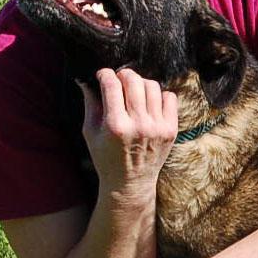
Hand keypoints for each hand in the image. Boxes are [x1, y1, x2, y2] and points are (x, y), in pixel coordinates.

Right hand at [80, 67, 178, 196]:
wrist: (131, 183)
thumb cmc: (106, 158)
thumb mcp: (90, 133)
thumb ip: (90, 104)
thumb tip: (86, 81)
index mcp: (116, 126)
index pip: (112, 85)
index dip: (105, 74)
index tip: (102, 75)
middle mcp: (139, 125)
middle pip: (134, 81)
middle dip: (123, 74)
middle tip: (118, 80)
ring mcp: (157, 127)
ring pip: (152, 86)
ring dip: (141, 83)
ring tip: (133, 91)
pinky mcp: (171, 130)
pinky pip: (169, 98)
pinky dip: (159, 95)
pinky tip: (149, 102)